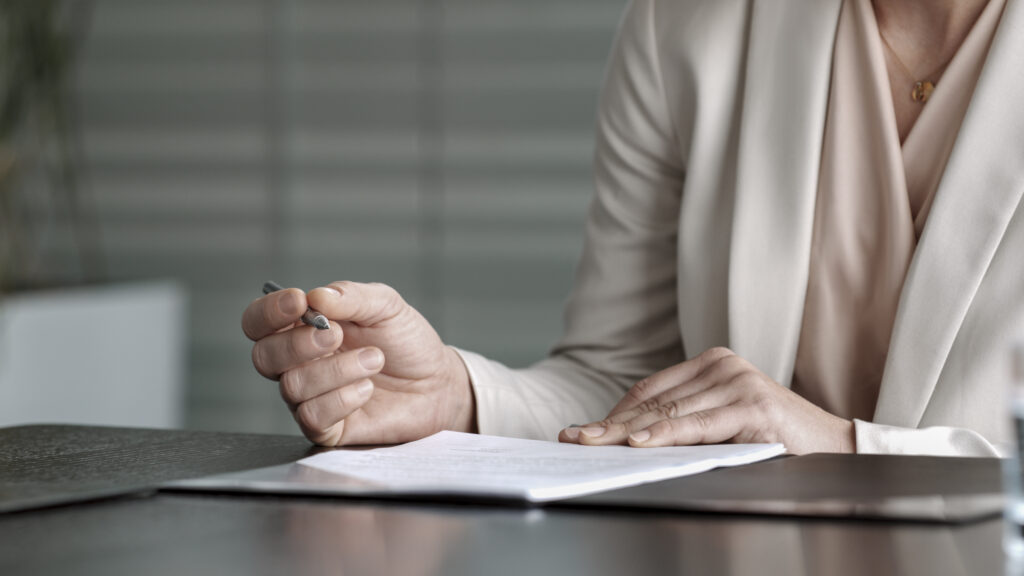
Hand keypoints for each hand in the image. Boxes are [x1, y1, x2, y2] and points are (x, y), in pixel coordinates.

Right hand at [242, 281, 474, 445]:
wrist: (437, 382)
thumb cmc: (406, 342)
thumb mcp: (386, 306)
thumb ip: (352, 296)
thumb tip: (316, 296)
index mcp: (302, 328)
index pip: (258, 322)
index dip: (268, 313)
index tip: (298, 302)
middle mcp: (298, 364)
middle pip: (264, 357)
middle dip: (300, 344)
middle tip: (338, 334)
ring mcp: (310, 397)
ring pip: (292, 386)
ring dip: (336, 369)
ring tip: (374, 359)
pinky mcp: (326, 427)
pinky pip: (312, 416)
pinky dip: (342, 398)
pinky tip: (367, 389)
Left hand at [558, 347, 853, 453]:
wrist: (834, 448)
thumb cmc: (774, 440)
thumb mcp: (723, 426)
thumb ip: (686, 422)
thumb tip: (629, 439)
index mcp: (712, 365)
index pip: (650, 390)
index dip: (615, 412)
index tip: (584, 430)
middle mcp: (723, 366)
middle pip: (653, 401)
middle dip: (611, 424)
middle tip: (575, 439)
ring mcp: (737, 382)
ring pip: (669, 412)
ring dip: (627, 432)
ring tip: (595, 444)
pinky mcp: (752, 405)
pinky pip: (697, 425)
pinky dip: (665, 435)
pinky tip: (638, 444)